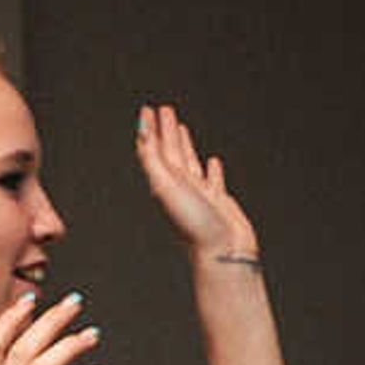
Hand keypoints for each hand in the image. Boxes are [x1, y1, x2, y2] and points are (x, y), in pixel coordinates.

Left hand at [134, 101, 255, 264]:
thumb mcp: (166, 186)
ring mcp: (199, 195)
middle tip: (164, 110)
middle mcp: (180, 188)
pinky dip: (212, 171)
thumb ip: (152, 158)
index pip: (154, 149)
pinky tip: (213, 163)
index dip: (150, 129)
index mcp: (165, 183)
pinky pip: (213, 181)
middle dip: (166, 130)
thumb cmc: (194, 225)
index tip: (147, 110)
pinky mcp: (218, 203)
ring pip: (190, 164)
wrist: (222, 253)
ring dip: (185, 145)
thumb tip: (142, 131)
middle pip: (170, 152)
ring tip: (182, 129)